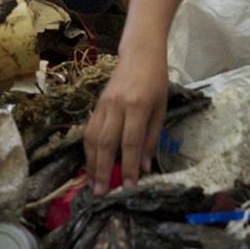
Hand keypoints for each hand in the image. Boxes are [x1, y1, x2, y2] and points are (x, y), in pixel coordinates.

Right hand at [83, 44, 169, 194]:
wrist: (139, 54)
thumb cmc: (156, 82)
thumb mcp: (161, 109)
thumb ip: (152, 138)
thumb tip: (143, 168)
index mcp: (138, 106)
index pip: (130, 142)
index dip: (128, 166)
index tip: (127, 187)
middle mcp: (117, 106)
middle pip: (106, 143)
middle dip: (102, 170)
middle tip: (100, 193)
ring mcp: (103, 105)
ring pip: (92, 138)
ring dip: (91, 163)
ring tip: (91, 184)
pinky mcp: (96, 105)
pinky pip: (89, 131)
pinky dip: (88, 150)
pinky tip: (90, 164)